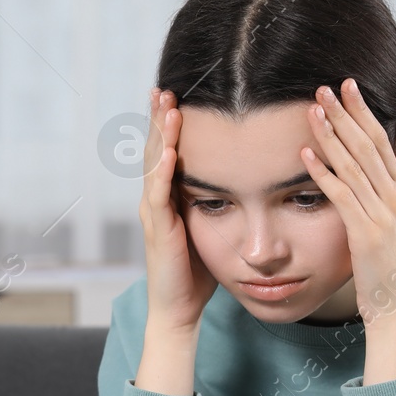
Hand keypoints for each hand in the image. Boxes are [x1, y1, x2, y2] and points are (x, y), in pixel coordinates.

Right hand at [140, 88, 218, 333]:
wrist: (178, 307)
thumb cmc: (196, 272)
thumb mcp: (210, 228)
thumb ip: (217, 203)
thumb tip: (241, 181)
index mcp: (168, 198)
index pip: (166, 152)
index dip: (168, 125)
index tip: (176, 95)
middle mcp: (155, 200)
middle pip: (154, 150)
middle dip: (158, 118)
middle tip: (162, 87)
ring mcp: (154, 213)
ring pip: (154, 165)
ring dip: (160, 135)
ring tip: (166, 107)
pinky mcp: (159, 229)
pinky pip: (160, 194)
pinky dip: (163, 171)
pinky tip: (169, 151)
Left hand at [299, 79, 395, 325]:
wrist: (395, 302)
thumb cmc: (390, 258)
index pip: (382, 140)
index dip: (364, 112)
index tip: (346, 86)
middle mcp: (394, 196)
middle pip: (368, 146)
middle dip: (346, 114)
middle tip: (325, 87)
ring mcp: (382, 214)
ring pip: (353, 166)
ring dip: (331, 136)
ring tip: (312, 111)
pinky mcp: (366, 233)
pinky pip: (342, 196)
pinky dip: (323, 173)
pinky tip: (305, 155)